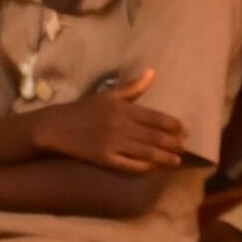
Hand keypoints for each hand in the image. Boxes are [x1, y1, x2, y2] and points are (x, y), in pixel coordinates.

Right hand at [27, 70, 185, 172]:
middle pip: (154, 136)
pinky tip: (154, 168)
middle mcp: (120, 126)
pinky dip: (145, 167)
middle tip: (183, 147)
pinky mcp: (105, 159)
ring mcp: (113, 144)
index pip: (155, 118)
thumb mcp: (107, 94)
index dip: (172, 125)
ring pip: (146, 152)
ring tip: (176, 161)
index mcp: (122, 109)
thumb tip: (153, 73)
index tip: (184, 130)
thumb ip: (132, 87)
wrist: (57, 127)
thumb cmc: (84, 109)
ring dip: (164, 157)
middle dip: (172, 143)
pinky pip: (130, 165)